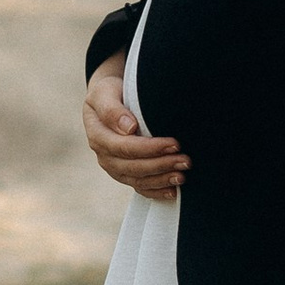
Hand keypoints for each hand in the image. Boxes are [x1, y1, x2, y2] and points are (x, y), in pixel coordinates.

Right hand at [84, 60, 185, 200]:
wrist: (108, 99)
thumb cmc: (108, 92)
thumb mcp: (105, 92)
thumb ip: (112, 109)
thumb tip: (129, 128)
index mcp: (98, 136)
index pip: (125, 147)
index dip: (150, 148)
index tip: (174, 143)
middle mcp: (104, 156)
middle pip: (133, 167)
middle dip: (161, 165)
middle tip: (186, 161)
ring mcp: (114, 167)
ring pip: (137, 180)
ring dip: (161, 180)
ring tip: (183, 176)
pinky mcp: (124, 173)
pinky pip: (139, 187)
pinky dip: (155, 192)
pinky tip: (172, 192)